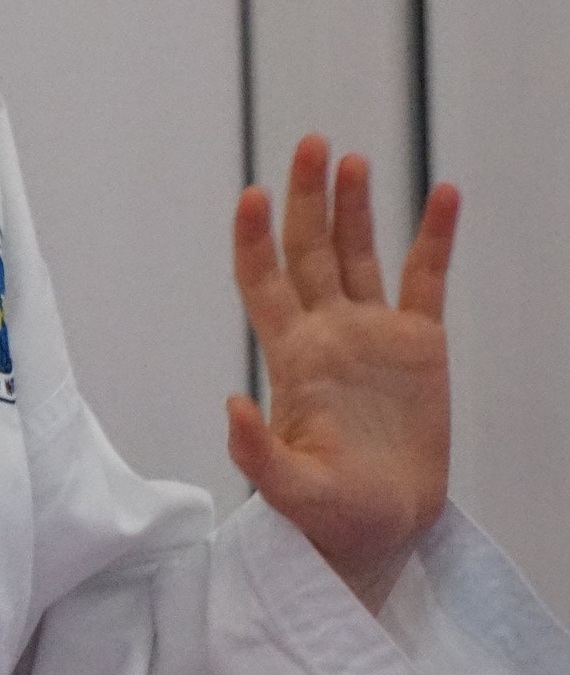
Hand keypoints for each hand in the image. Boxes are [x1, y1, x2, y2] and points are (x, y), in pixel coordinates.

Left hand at [225, 136, 456, 612]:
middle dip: (308, 198)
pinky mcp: (419, 346)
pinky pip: (427, 279)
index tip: (251, 195)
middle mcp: (327, 334)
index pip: (262, 282)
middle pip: (310, 250)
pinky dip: (435, 236)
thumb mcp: (287, 490)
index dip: (254, 238)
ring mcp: (373, 335)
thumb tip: (231, 403)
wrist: (381, 531)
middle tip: (309, 144)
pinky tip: (444, 194)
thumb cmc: (328, 517)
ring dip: (355, 206)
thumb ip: (256, 452)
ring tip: (352, 159)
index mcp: (291, 358)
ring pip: (360, 254)